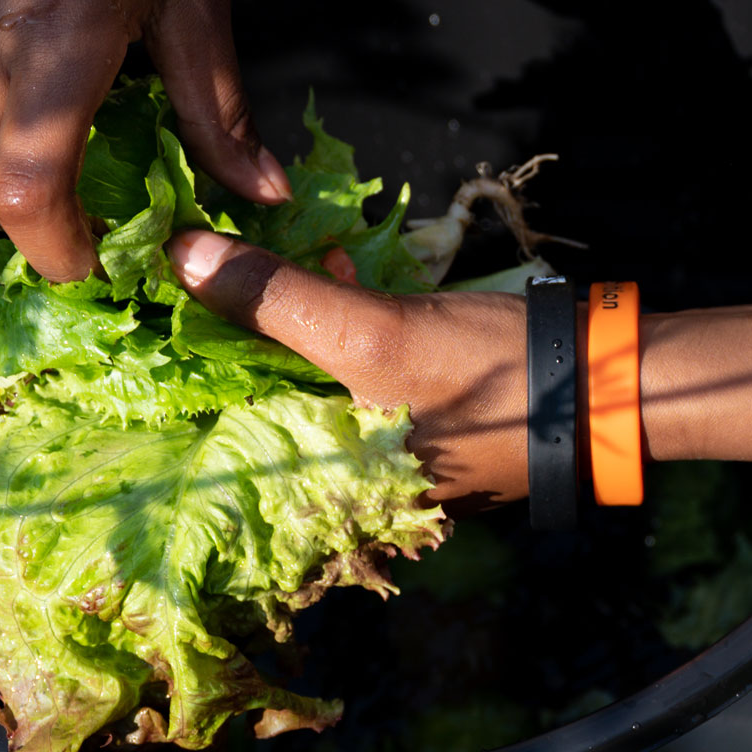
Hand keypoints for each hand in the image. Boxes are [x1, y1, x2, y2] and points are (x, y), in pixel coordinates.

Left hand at [169, 230, 530, 504]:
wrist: (607, 384)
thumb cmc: (489, 376)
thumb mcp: (373, 333)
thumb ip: (274, 299)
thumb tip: (178, 255)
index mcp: (327, 496)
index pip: (219, 444)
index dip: (180, 374)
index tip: (144, 310)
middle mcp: (346, 494)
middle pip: (255, 412)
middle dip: (227, 343)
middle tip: (190, 271)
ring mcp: (382, 462)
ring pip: (301, 388)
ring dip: (280, 325)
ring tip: (256, 259)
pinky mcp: (412, 424)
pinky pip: (346, 379)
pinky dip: (333, 331)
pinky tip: (332, 276)